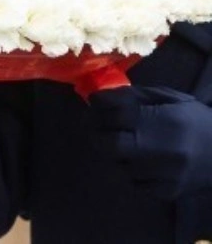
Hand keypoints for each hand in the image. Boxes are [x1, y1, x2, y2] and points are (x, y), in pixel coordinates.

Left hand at [90, 85, 211, 199]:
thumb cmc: (195, 120)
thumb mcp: (170, 99)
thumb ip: (133, 96)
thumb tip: (97, 98)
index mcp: (165, 121)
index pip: (117, 115)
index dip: (99, 108)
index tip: (94, 105)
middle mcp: (164, 150)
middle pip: (111, 144)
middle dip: (99, 133)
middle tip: (96, 126)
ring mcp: (166, 175)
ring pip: (119, 165)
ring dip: (115, 152)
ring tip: (124, 141)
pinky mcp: (167, 192)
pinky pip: (134, 182)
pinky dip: (131, 170)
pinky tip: (141, 160)